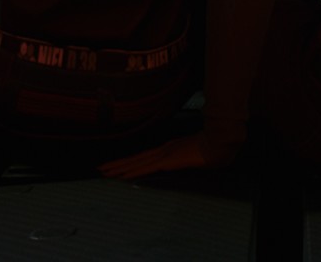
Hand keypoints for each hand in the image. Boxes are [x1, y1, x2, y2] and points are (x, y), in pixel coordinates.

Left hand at [98, 129, 235, 178]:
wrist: (219, 143)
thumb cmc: (212, 149)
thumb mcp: (195, 154)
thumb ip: (187, 158)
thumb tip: (184, 160)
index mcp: (168, 149)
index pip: (143, 157)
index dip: (129, 161)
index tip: (117, 165)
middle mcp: (162, 150)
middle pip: (135, 159)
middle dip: (117, 164)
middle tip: (101, 169)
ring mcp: (163, 155)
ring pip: (136, 163)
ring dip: (119, 168)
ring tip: (105, 172)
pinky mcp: (167, 161)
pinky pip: (145, 168)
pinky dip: (132, 172)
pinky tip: (122, 176)